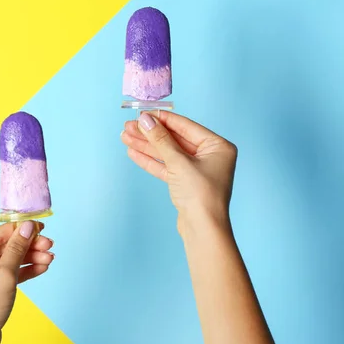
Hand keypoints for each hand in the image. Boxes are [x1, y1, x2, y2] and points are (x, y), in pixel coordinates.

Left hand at [0, 221, 53, 338]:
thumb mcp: (4, 275)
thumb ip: (17, 248)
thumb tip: (28, 226)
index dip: (20, 230)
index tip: (40, 227)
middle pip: (4, 247)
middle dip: (28, 246)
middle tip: (49, 244)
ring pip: (8, 260)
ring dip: (29, 258)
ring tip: (50, 258)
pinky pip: (8, 272)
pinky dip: (24, 270)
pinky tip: (42, 266)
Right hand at [121, 110, 237, 232]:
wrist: (202, 229)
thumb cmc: (200, 195)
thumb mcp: (179, 162)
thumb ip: (160, 140)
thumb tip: (145, 120)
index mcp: (217, 146)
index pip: (185, 126)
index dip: (162, 119)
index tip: (143, 113)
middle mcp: (209, 156)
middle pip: (174, 139)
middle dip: (150, 134)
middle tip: (129, 126)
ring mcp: (197, 170)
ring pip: (167, 153)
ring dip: (146, 146)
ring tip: (125, 137)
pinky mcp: (185, 183)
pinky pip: (166, 167)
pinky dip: (151, 160)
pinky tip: (134, 152)